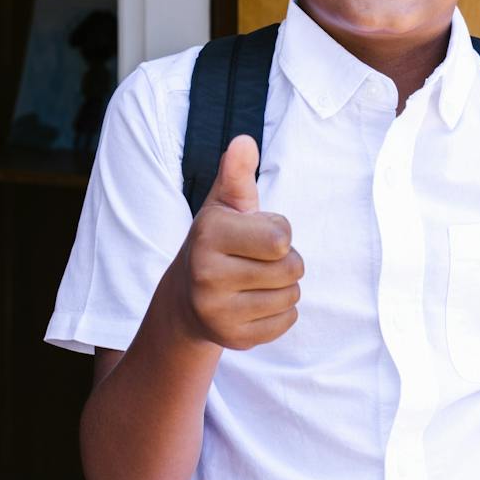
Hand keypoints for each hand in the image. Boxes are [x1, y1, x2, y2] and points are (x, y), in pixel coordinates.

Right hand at [170, 135, 302, 350]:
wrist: (187, 298)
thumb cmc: (218, 241)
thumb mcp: (224, 205)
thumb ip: (236, 172)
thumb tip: (244, 141)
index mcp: (208, 234)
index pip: (281, 237)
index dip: (280, 232)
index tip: (256, 234)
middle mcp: (206, 274)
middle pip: (292, 268)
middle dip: (286, 261)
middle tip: (259, 260)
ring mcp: (218, 311)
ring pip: (292, 296)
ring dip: (284, 286)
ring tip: (256, 280)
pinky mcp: (233, 338)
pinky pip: (287, 321)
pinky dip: (280, 312)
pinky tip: (254, 303)